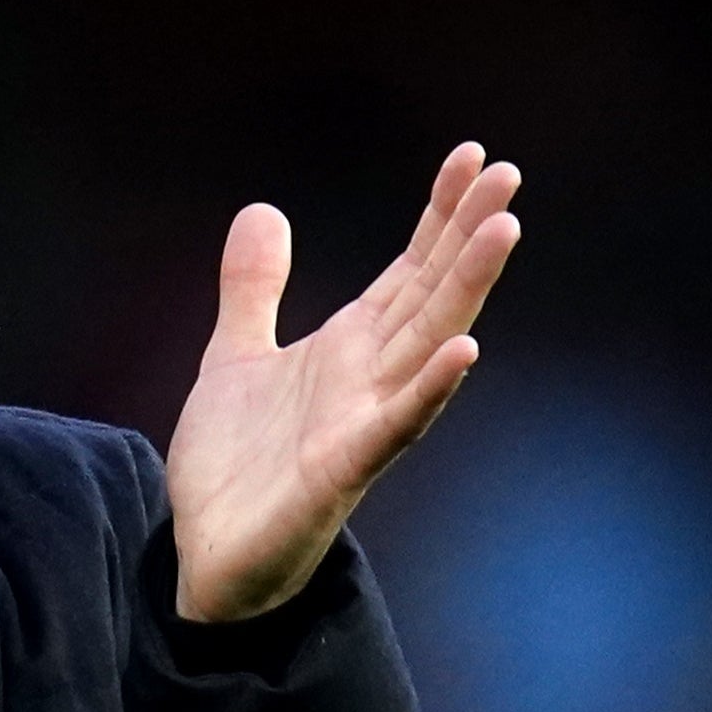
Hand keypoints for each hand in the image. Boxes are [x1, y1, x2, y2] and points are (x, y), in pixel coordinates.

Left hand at [166, 143, 521, 621]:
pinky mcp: (341, 473)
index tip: (472, 156)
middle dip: (468, 235)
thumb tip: (264, 210)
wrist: (204, 555)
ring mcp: (362, 425)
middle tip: (508, 174)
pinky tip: (465, 352)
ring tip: (504, 230)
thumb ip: (254, 289)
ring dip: (466, 290)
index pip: (408, 270)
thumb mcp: (234, 356)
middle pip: (431, 294)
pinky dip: (429, 389)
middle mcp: (368, 380)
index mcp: (348, 350)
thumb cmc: (235, 467)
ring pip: (428, 346)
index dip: (440, 215)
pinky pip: (395, 426)